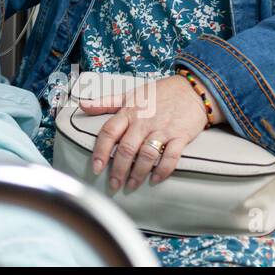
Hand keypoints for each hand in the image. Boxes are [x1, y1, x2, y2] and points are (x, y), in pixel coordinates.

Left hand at [79, 75, 210, 193]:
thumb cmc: (159, 93)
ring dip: (138, 174)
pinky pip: (170, 157)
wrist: (192, 89)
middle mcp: (143, 121)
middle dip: (118, 170)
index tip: (95, 168)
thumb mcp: (130, 94)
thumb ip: (106, 102)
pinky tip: (155, 180)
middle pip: (126, 148)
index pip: (109, 132)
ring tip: (131, 185)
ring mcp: (162, 129)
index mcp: (129, 111)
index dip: (100, 151)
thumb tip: (82, 105)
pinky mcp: (180, 136)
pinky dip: (163, 170)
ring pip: (146, 155)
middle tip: (113, 185)